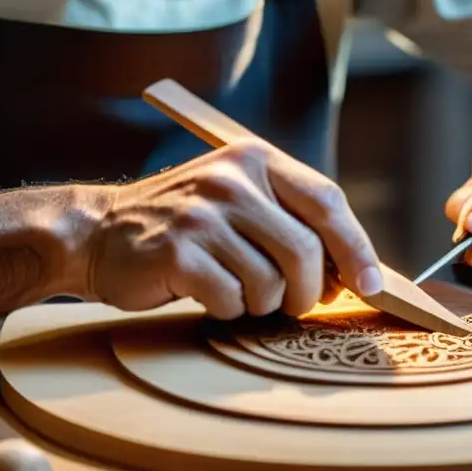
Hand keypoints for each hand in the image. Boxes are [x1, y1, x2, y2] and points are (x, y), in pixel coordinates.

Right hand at [86, 139, 383, 319]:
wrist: (99, 232)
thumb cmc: (184, 226)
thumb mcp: (237, 201)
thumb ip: (289, 220)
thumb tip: (355, 269)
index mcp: (254, 159)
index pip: (327, 201)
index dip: (357, 247)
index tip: (372, 285)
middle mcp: (231, 180)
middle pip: (305, 251)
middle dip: (307, 292)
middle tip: (292, 305)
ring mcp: (203, 214)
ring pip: (270, 282)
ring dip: (262, 303)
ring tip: (237, 292)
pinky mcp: (178, 250)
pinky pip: (232, 299)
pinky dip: (228, 310)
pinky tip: (207, 294)